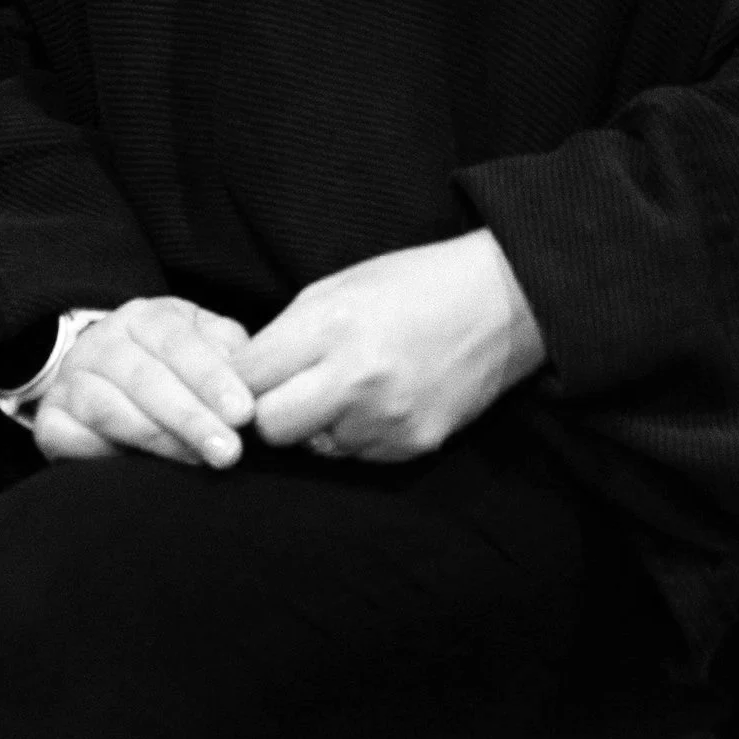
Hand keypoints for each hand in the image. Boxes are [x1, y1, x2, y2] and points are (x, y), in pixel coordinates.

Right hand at [29, 295, 257, 471]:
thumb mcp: (208, 352)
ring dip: (154, 436)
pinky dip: (98, 452)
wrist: (110, 388)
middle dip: (190, 416)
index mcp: (145, 317)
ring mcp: (71, 380)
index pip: (177, 341)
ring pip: (107, 405)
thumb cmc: (177, 374)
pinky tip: (133, 469)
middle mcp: (102, 341)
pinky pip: (67, 435)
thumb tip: (256, 380)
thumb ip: (232, 358)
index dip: (211, 377)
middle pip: (144, 376)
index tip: (244, 414)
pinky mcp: (49, 420)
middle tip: (229, 452)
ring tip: (195, 463)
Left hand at [240, 231, 546, 461]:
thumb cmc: (411, 284)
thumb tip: (242, 378)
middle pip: (271, 427)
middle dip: (268, 412)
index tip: (243, 376)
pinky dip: (354, 434)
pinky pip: (356, 454)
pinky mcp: (413, 445)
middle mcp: (356, 378)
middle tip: (283, 391)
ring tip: (344, 388)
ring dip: (316, 424)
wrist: (500, 304)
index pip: (247, 378)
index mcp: (330, 326)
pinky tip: (376, 400)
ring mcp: (387, 418)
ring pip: (313, 446)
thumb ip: (287, 335)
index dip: (238, 378)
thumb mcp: (336, 288)